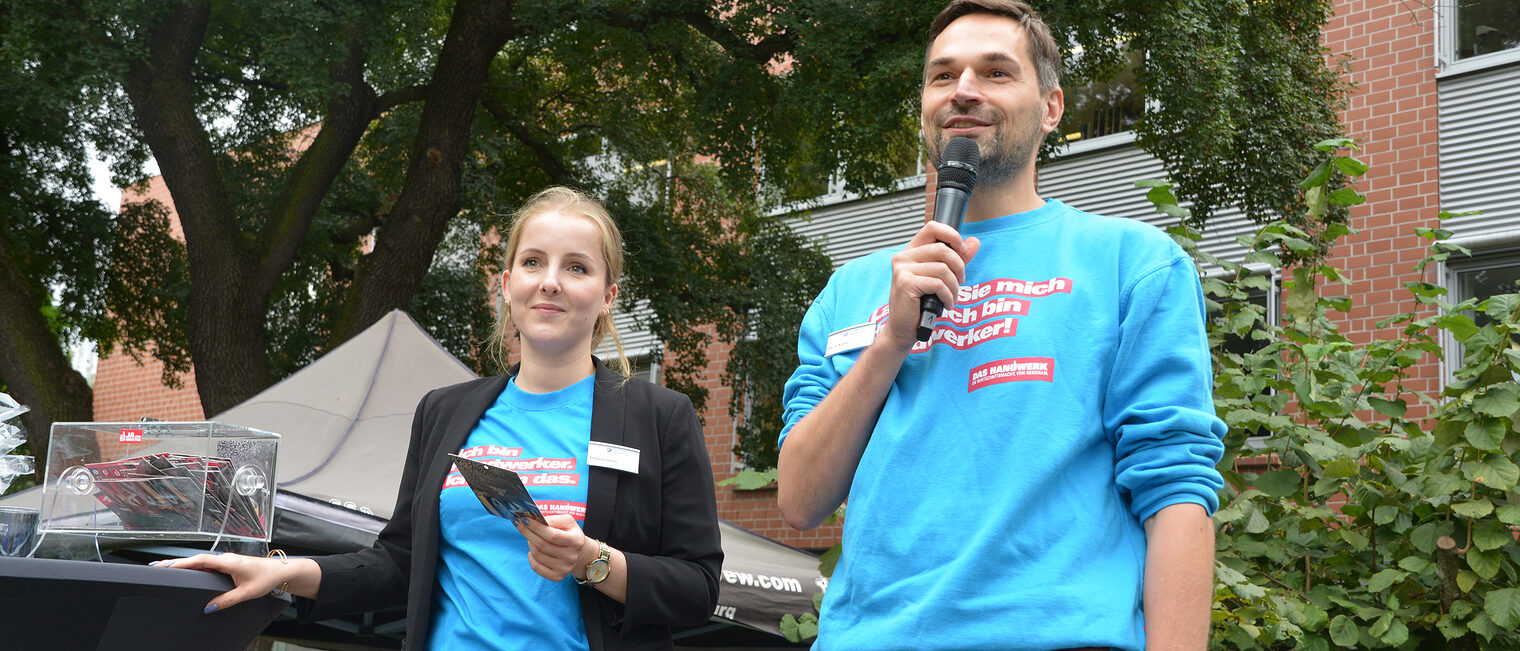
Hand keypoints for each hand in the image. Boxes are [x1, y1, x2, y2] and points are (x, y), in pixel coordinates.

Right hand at [150, 553, 292, 612]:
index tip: (165, 566)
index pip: (200, 561)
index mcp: (228, 562)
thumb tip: (208, 607)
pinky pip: (207, 565)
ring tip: (165, 569)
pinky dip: (194, 567)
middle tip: (156, 567)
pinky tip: (186, 573)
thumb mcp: (246, 592)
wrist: (281, 571)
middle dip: (175, 563)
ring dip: (184, 565)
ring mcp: (226, 561)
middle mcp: (225, 559)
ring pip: (200, 562)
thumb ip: (227, 600)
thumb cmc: (267, 578)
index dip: (181, 563)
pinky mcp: (228, 565)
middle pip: (196, 560)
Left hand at [518, 514, 594, 581]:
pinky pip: (536, 567)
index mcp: (576, 540)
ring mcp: (564, 568)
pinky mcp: (557, 577)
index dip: (536, 527)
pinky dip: (531, 557)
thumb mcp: (567, 522)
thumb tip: (535, 519)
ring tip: (530, 536)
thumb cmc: (569, 534)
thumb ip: (553, 519)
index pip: (552, 535)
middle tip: (519, 524)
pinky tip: (533, 550)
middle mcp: (571, 556)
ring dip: (530, 543)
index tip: (524, 519)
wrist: (579, 553)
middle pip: (542, 545)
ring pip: (537, 554)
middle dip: (528, 533)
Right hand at [880, 221, 979, 349]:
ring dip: (954, 287)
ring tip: (950, 298)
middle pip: (942, 249)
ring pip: (943, 269)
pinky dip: (948, 296)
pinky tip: (945, 305)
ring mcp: (902, 269)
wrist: (904, 328)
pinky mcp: (906, 283)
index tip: (963, 250)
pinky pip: (938, 284)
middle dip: (958, 268)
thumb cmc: (919, 304)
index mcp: (911, 252)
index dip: (952, 235)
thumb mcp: (941, 277)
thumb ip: (957, 259)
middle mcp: (903, 257)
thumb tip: (974, 242)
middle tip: (959, 282)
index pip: (932, 227)